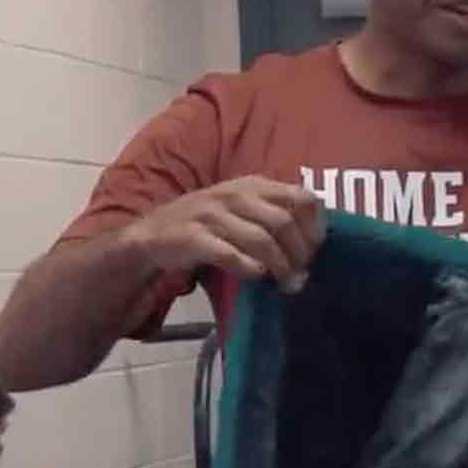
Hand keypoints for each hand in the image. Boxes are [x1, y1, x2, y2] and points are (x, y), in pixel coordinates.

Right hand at [124, 176, 324, 292]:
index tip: (314, 250)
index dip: (314, 226)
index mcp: (251, 184)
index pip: (301, 197)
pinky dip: (250, 269)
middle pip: (285, 223)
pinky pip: (232, 255)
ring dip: (280, 267)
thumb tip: (313, 242)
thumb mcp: (241, 208)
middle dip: (299, 253)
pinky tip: (255, 277)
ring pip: (262, 241)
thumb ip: (273, 215)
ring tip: (285, 283)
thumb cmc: (206, 223)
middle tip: (300, 274)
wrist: (152, 235)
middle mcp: (234, 194)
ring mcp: (212, 215)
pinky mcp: (194, 238)